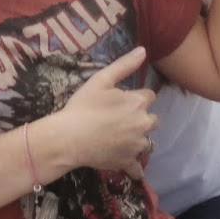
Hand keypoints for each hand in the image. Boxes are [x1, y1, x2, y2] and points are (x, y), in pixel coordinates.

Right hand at [50, 47, 158, 178]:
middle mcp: (143, 124)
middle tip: (119, 119)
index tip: (121, 100)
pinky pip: (136, 168)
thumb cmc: (82, 107)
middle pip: (152, 119)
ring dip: (137, 139)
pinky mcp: (127, 162)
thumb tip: (144, 51)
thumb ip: (124, 65)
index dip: (136, 97)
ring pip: (145, 141)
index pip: (149, 96)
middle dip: (140, 118)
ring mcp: (137, 145)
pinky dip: (133, 167)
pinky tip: (129, 167)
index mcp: (138, 102)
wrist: (67, 138)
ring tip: (117, 138)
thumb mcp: (100, 80)